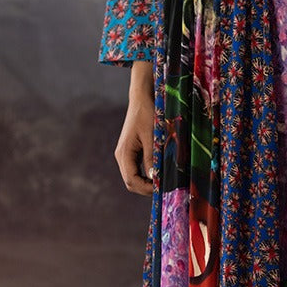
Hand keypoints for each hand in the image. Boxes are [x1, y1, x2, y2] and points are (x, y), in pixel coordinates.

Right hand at [114, 59, 155, 195]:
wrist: (142, 97)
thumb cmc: (147, 114)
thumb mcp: (152, 136)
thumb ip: (152, 158)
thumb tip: (154, 178)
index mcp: (124, 153)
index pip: (131, 180)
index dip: (146, 188)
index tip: (162, 188)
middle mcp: (122, 156)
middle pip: (131, 182)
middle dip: (146, 188)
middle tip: (164, 188)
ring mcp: (126, 154)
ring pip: (133, 177)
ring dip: (147, 183)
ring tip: (163, 182)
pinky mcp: (131, 151)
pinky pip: (137, 170)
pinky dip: (147, 176)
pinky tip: (159, 174)